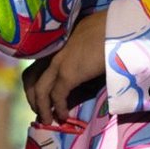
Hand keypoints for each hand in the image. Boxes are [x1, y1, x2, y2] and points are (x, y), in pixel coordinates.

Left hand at [23, 9, 107, 125]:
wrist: (120, 27)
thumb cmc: (110, 30)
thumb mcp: (87, 38)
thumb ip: (77, 51)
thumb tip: (79, 66)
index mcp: (55, 42)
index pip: (36, 63)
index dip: (36, 81)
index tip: (42, 94)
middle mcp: (51, 51)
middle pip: (30, 77)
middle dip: (32, 97)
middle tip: (41, 111)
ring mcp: (58, 61)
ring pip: (39, 90)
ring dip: (41, 108)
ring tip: (48, 120)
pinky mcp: (68, 73)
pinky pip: (57, 96)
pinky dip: (58, 109)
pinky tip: (64, 116)